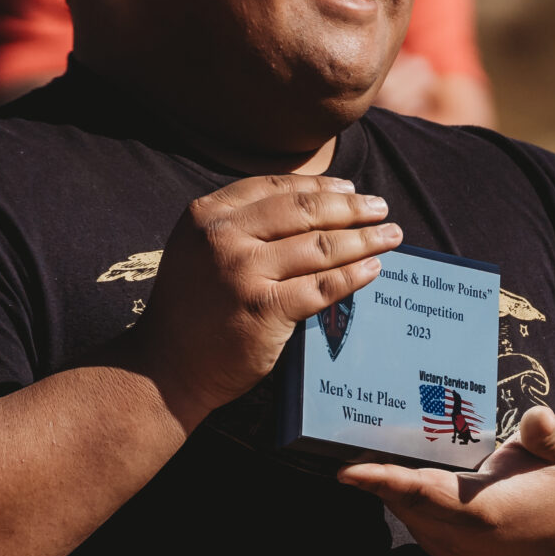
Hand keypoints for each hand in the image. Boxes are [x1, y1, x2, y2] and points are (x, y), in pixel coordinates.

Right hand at [116, 175, 403, 424]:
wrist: (163, 369)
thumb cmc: (190, 311)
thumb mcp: (199, 251)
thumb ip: (239, 226)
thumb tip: (310, 205)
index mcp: (207, 216)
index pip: (275, 188)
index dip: (319, 186)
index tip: (349, 189)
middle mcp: (223, 237)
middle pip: (304, 211)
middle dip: (351, 206)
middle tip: (381, 208)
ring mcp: (244, 273)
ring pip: (321, 247)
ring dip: (364, 239)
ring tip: (390, 236)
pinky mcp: (265, 310)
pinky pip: (323, 287)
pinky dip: (354, 276)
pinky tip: (373, 269)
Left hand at [337, 406, 554, 555]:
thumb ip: (548, 434)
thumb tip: (539, 417)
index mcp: (483, 510)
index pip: (423, 492)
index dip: (384, 481)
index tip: (348, 470)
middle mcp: (459, 535)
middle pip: (401, 501)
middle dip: (371, 472)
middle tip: (342, 434)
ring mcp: (450, 547)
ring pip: (402, 512)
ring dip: (383, 484)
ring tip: (360, 445)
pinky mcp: (445, 549)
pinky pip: (411, 519)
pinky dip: (398, 496)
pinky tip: (388, 468)